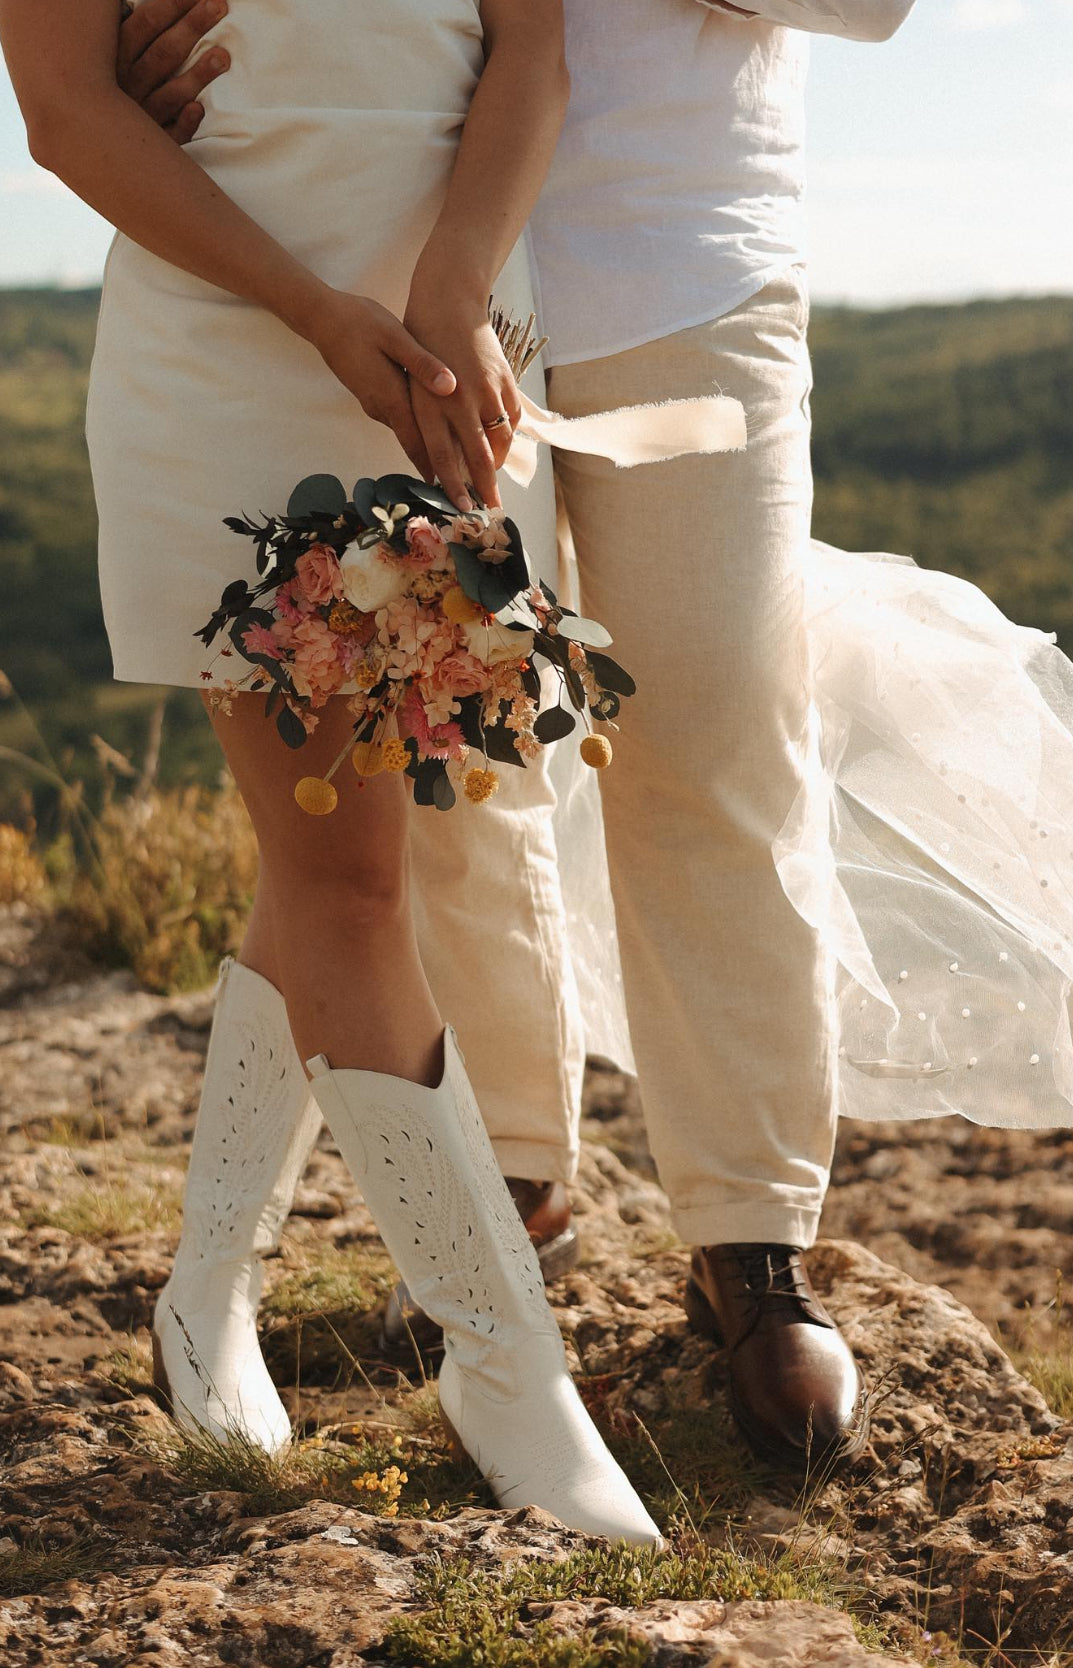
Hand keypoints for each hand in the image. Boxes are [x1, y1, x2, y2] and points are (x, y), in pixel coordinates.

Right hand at [116, 0, 230, 144]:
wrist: (94, 141)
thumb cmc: (112, 87)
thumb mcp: (114, 55)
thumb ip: (131, 31)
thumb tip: (132, 4)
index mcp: (116, 56)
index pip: (146, 22)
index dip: (172, 4)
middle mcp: (127, 83)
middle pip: (163, 52)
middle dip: (191, 27)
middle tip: (219, 6)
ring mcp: (141, 115)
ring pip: (170, 94)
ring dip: (196, 75)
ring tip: (222, 57)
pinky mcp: (154, 143)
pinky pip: (170, 135)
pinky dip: (184, 122)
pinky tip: (198, 108)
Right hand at [302, 290, 457, 480]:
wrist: (323, 319)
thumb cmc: (359, 323)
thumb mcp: (395, 336)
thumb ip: (422, 364)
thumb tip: (451, 387)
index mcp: (391, 397)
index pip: (417, 443)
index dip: (436, 469)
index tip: (452, 491)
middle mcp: (382, 408)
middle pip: (414, 444)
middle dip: (437, 465)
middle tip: (458, 486)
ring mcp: (375, 404)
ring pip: (407, 433)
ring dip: (427, 448)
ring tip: (455, 462)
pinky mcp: (373, 397)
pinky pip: (400, 420)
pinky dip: (417, 429)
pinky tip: (434, 429)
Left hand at [403, 287, 522, 509]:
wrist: (448, 303)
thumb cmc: (422, 346)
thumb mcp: (414, 385)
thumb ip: (425, 422)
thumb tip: (434, 461)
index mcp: (432, 405)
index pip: (443, 457)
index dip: (453, 486)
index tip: (462, 507)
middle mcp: (461, 402)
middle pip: (478, 456)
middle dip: (485, 487)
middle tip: (491, 509)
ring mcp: (487, 391)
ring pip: (500, 441)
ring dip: (497, 463)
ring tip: (491, 478)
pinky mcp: (505, 381)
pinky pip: (512, 420)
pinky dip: (507, 436)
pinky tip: (500, 445)